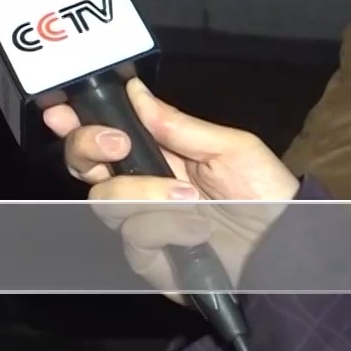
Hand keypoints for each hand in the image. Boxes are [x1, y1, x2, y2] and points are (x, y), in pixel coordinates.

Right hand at [44, 78, 299, 301]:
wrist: (289, 255)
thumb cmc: (268, 196)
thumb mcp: (232, 149)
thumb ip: (178, 125)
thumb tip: (135, 90)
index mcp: (159, 154)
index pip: (106, 134)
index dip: (77, 122)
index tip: (61, 111)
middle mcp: (141, 187)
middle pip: (84, 165)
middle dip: (87, 147)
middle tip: (116, 144)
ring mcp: (141, 224)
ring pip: (105, 199)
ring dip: (145, 193)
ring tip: (190, 199)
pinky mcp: (147, 259)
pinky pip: (134, 236)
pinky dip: (167, 227)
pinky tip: (197, 232)